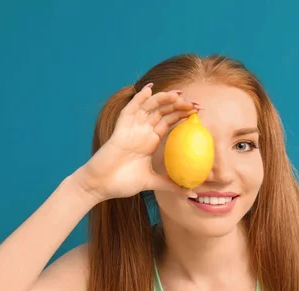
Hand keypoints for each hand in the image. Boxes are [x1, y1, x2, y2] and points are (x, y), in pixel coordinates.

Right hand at [80, 83, 199, 201]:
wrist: (100, 186)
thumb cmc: (122, 182)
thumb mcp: (151, 183)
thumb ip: (170, 185)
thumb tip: (191, 192)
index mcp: (150, 140)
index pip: (169, 121)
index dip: (183, 114)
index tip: (198, 112)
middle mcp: (142, 131)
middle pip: (162, 110)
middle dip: (179, 104)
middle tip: (195, 103)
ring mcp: (131, 128)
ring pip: (149, 107)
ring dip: (164, 99)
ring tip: (179, 95)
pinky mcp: (120, 129)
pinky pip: (130, 110)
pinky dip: (139, 99)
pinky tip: (149, 90)